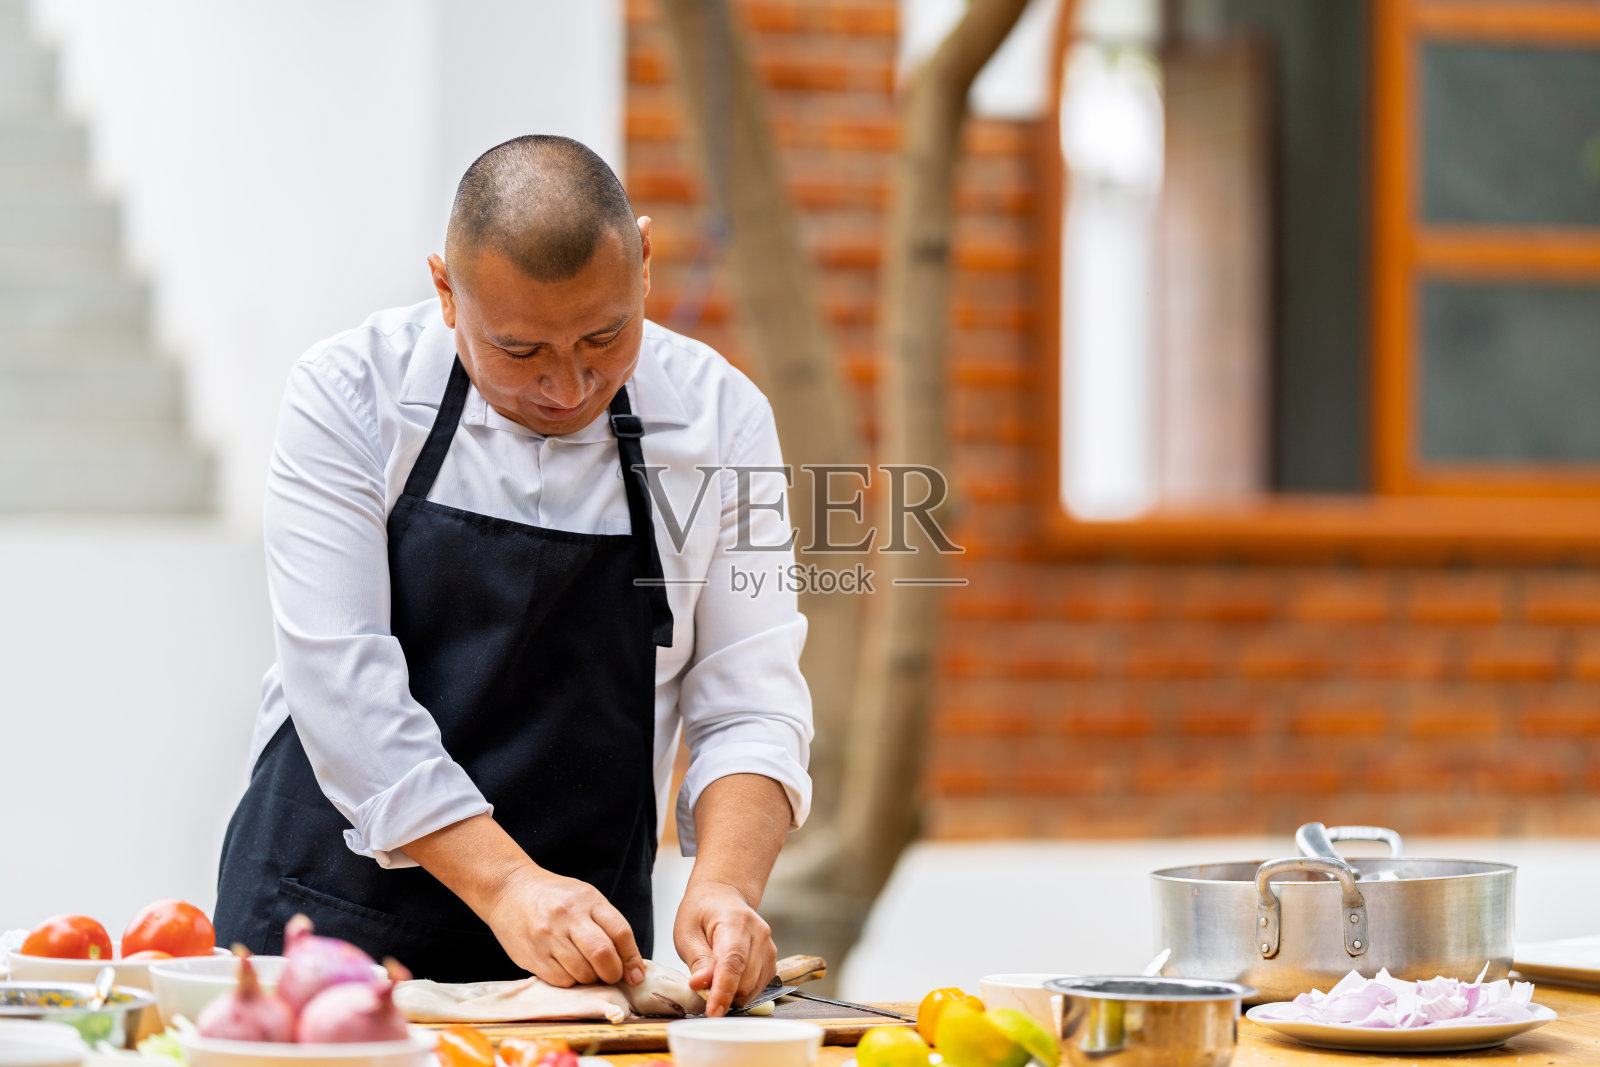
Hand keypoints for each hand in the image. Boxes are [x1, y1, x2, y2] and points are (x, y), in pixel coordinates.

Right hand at [485, 864, 645, 987]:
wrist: (509, 890)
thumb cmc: (554, 897)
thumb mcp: (585, 898)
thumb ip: (608, 926)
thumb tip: (631, 966)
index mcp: (588, 900)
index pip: (621, 932)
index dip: (632, 958)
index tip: (635, 973)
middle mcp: (568, 917)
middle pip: (603, 955)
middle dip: (613, 973)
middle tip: (612, 976)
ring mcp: (549, 937)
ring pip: (583, 973)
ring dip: (591, 979)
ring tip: (587, 970)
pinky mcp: (533, 955)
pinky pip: (562, 980)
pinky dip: (571, 981)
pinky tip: (568, 969)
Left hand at [674, 879, 777, 1016]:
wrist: (723, 897)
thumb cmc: (702, 913)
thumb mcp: (687, 932)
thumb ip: (697, 960)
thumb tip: (701, 985)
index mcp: (735, 921)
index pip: (733, 962)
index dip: (723, 990)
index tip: (713, 1011)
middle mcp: (759, 933)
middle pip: (746, 980)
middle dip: (723, 994)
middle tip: (702, 988)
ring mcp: (769, 947)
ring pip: (754, 988)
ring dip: (732, 994)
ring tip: (714, 978)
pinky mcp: (771, 960)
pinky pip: (758, 987)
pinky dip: (741, 991)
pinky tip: (728, 978)